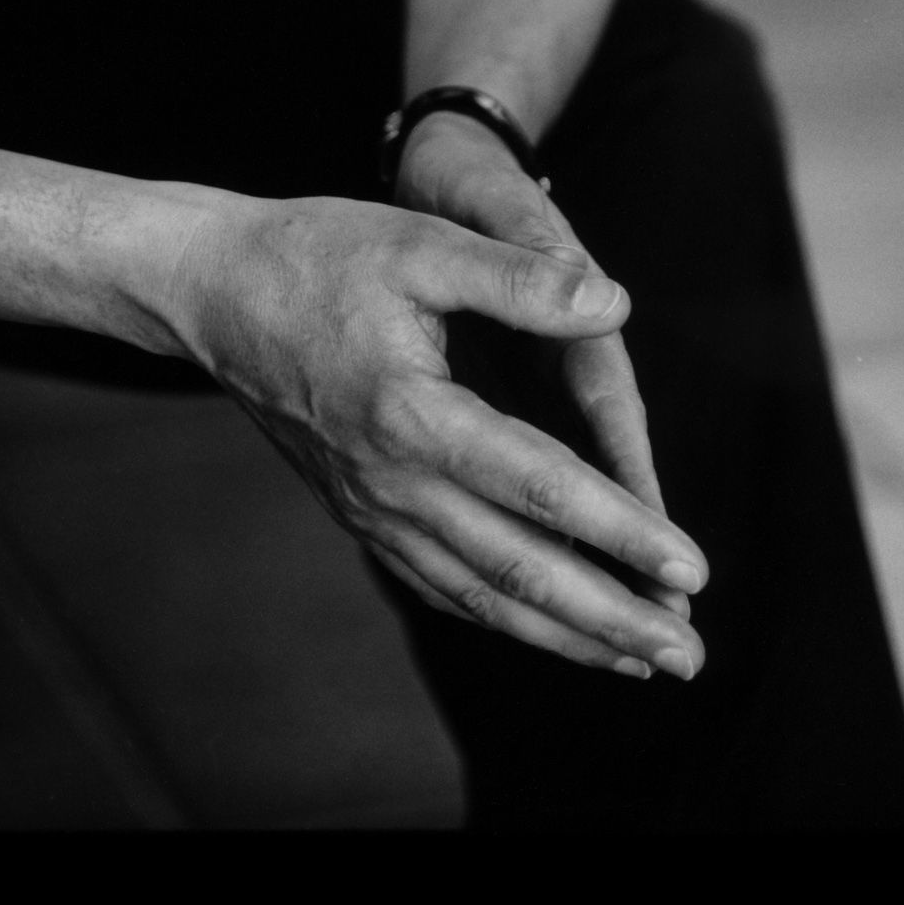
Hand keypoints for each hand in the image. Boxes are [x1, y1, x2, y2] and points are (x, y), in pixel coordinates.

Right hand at [159, 190, 707, 680]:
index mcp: (414, 415)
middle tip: (688, 654)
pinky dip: (502, 615)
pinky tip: (543, 627)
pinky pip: (440, 584)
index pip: (543, 490)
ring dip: (566, 636)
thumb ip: (518, 277)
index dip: (623, 532)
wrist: (211, 289)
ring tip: (639, 660)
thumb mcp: (418, 244)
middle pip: (521, 571)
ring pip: (482, 595)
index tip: (692, 568)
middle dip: (612, 619)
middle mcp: (393, 482)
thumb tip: (615, 301)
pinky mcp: (356, 512)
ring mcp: (370, 508)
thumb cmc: (315, 254)